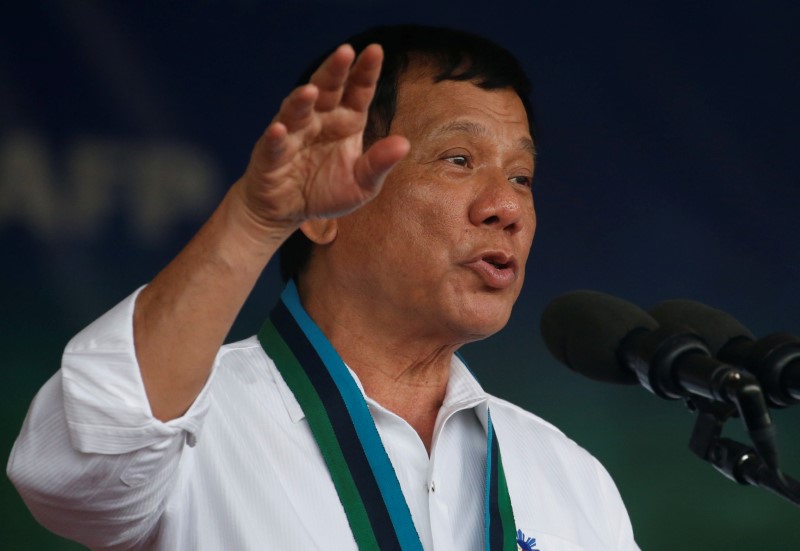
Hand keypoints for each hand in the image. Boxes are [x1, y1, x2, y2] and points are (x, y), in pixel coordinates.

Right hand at [235, 44, 409, 232]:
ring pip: (297, 111)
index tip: (375, 50)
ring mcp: (292, 133)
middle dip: (335, 71)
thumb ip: (379, 164)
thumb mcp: (362, 184)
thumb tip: (404, 144)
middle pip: (327, 90)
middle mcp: (319, 120)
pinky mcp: (270, 154)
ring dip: (302, 100)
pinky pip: (274, 143)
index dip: (365, 71)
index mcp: (346, 120)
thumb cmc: (327, 192)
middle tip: (345, 51)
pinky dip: (276, 136)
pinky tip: (279, 129)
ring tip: (311, 90)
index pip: (358, 91)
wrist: (290, 212)